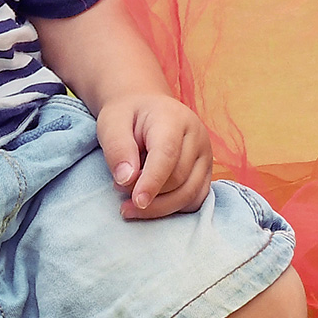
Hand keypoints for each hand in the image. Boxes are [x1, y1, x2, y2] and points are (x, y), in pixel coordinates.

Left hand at [95, 93, 213, 218]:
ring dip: (159, 207)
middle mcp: (197, 136)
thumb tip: (126, 180)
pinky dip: (173, 208)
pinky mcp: (206, 172)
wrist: (144, 108)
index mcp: (173, 118)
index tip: (136, 202)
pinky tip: (152, 202)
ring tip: (131, 201)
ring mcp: (205, 155)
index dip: (152, 181)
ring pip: (189, 194)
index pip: (167, 155)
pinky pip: (195, 200)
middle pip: (178, 179)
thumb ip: (117, 148)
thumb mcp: (111, 123)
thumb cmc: (127, 116)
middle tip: (118, 188)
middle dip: (149, 194)